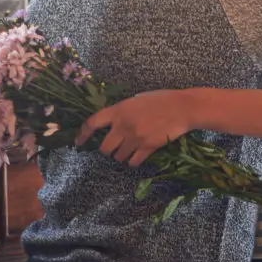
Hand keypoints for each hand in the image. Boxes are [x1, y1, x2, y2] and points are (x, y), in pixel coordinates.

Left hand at [75, 90, 193, 166]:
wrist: (183, 107)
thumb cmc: (162, 99)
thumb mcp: (138, 99)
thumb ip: (124, 110)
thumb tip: (114, 121)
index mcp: (119, 110)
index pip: (92, 123)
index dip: (83, 134)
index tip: (79, 141)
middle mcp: (123, 125)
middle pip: (104, 148)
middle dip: (108, 150)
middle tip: (115, 147)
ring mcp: (135, 138)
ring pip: (118, 157)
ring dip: (122, 155)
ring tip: (130, 149)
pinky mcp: (148, 147)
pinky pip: (133, 162)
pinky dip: (134, 161)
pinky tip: (139, 156)